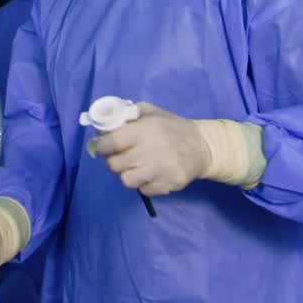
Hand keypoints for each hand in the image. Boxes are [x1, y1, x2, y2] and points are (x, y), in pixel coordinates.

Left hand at [92, 102, 212, 196]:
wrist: (202, 146)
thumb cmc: (172, 127)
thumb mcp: (151, 112)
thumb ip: (128, 115)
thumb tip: (105, 124)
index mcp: (144, 130)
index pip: (112, 143)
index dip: (101, 146)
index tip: (100, 146)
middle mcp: (150, 151)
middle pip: (115, 165)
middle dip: (113, 160)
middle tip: (119, 156)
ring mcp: (159, 171)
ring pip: (127, 181)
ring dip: (127, 173)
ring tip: (135, 166)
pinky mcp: (168, 186)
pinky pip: (143, 191)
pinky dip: (143, 184)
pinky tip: (150, 174)